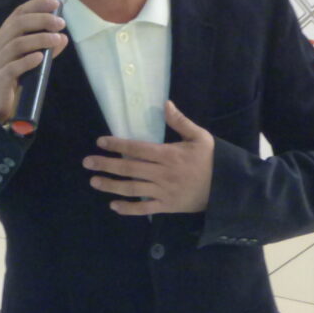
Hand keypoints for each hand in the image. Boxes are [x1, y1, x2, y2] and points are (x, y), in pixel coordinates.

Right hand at [0, 0, 68, 123]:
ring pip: (17, 44)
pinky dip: (28, 61)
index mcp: (2, 37)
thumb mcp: (28, 59)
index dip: (36, 5)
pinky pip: (13, 68)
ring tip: (56, 39)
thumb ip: (44, 48)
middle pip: (17, 25)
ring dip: (40, 39)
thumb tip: (62, 37)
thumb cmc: (12, 77)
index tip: (55, 3)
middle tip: (60, 23)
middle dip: (41, 20)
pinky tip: (40, 58)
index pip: (17, 14)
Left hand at [83, 101, 213, 214]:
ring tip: (94, 181)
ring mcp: (163, 192)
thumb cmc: (211, 159)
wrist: (226, 188)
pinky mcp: (167, 206)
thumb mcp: (200, 137)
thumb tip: (166, 104)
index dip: (118, 145)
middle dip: (106, 164)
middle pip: (129, 168)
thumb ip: (180, 121)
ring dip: (111, 186)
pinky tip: (113, 206)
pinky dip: (128, 209)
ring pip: (132, 189)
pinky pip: (144, 208)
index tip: (100, 142)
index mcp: (168, 154)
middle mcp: (162, 173)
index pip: (137, 148)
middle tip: (87, 162)